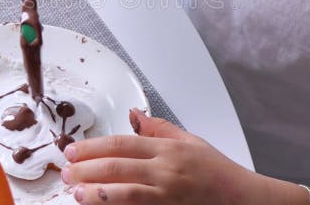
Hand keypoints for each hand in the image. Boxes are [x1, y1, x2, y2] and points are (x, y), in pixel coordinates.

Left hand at [61, 108, 254, 203]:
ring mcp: (168, 196)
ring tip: (77, 193)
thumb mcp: (191, 141)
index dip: (94, 147)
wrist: (243, 200)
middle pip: (118, 168)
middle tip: (66, 172)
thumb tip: (134, 114)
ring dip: (97, 193)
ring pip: (125, 193)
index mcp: (169, 150)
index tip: (73, 151)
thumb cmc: (218, 172)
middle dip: (87, 169)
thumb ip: (159, 129)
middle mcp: (166, 171)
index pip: (122, 144)